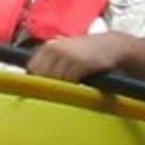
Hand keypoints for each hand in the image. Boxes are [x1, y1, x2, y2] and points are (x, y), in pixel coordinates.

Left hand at [30, 30, 144, 85]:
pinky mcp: (80, 62)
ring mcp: (67, 55)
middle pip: (40, 75)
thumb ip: (50, 67)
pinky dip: (70, 87)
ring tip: (67, 94)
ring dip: (58, 89)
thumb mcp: (66, 55)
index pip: (31, 69)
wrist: (113, 46)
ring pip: (53, 79)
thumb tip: (31, 86)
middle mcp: (54, 48)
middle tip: (53, 98)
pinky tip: (77, 90)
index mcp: (48, 47)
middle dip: (45, 87)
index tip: (39, 94)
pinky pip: (68, 80)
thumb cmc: (88, 55)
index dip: (35, 83)